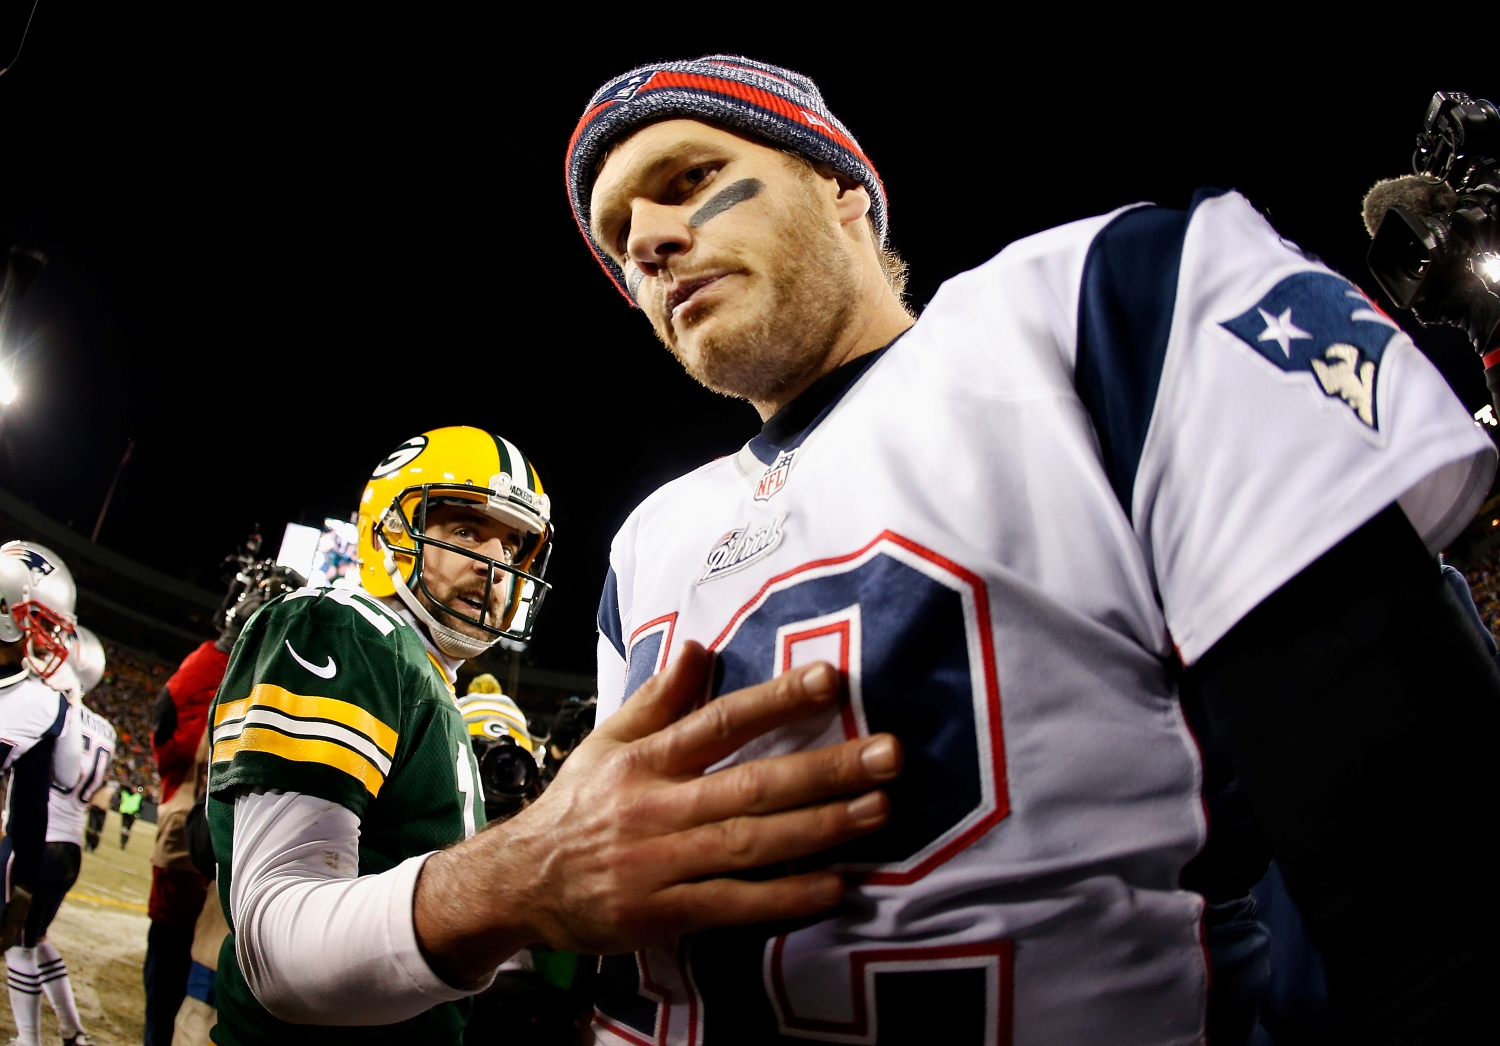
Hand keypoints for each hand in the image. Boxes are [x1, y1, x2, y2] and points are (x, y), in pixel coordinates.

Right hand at [413, 641, 901, 985]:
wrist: (518, 883)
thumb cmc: (577, 807)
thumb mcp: (607, 742)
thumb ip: (658, 697)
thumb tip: (700, 646)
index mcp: (648, 760)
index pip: (720, 721)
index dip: (776, 699)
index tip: (831, 679)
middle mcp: (658, 807)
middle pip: (752, 783)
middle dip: (826, 768)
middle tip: (889, 754)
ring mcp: (661, 863)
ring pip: (752, 843)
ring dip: (821, 828)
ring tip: (879, 810)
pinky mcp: (663, 913)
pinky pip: (734, 905)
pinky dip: (786, 897)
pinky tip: (834, 886)